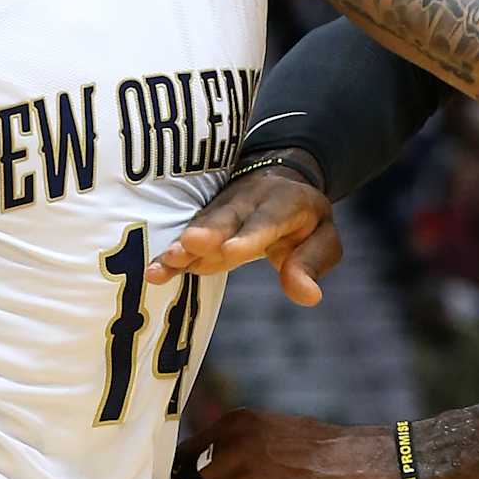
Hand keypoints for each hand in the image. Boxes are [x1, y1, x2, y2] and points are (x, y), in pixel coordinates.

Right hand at [147, 158, 342, 305]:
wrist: (275, 182)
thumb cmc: (302, 219)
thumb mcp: (323, 239)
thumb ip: (312, 264)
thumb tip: (309, 296)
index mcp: (283, 202)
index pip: (267, 220)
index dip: (250, 235)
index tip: (232, 252)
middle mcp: (248, 201)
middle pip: (227, 218)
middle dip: (208, 232)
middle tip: (191, 245)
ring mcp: (222, 209)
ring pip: (201, 226)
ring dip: (183, 245)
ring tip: (167, 261)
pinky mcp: (203, 221)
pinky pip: (186, 236)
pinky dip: (170, 254)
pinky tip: (154, 272)